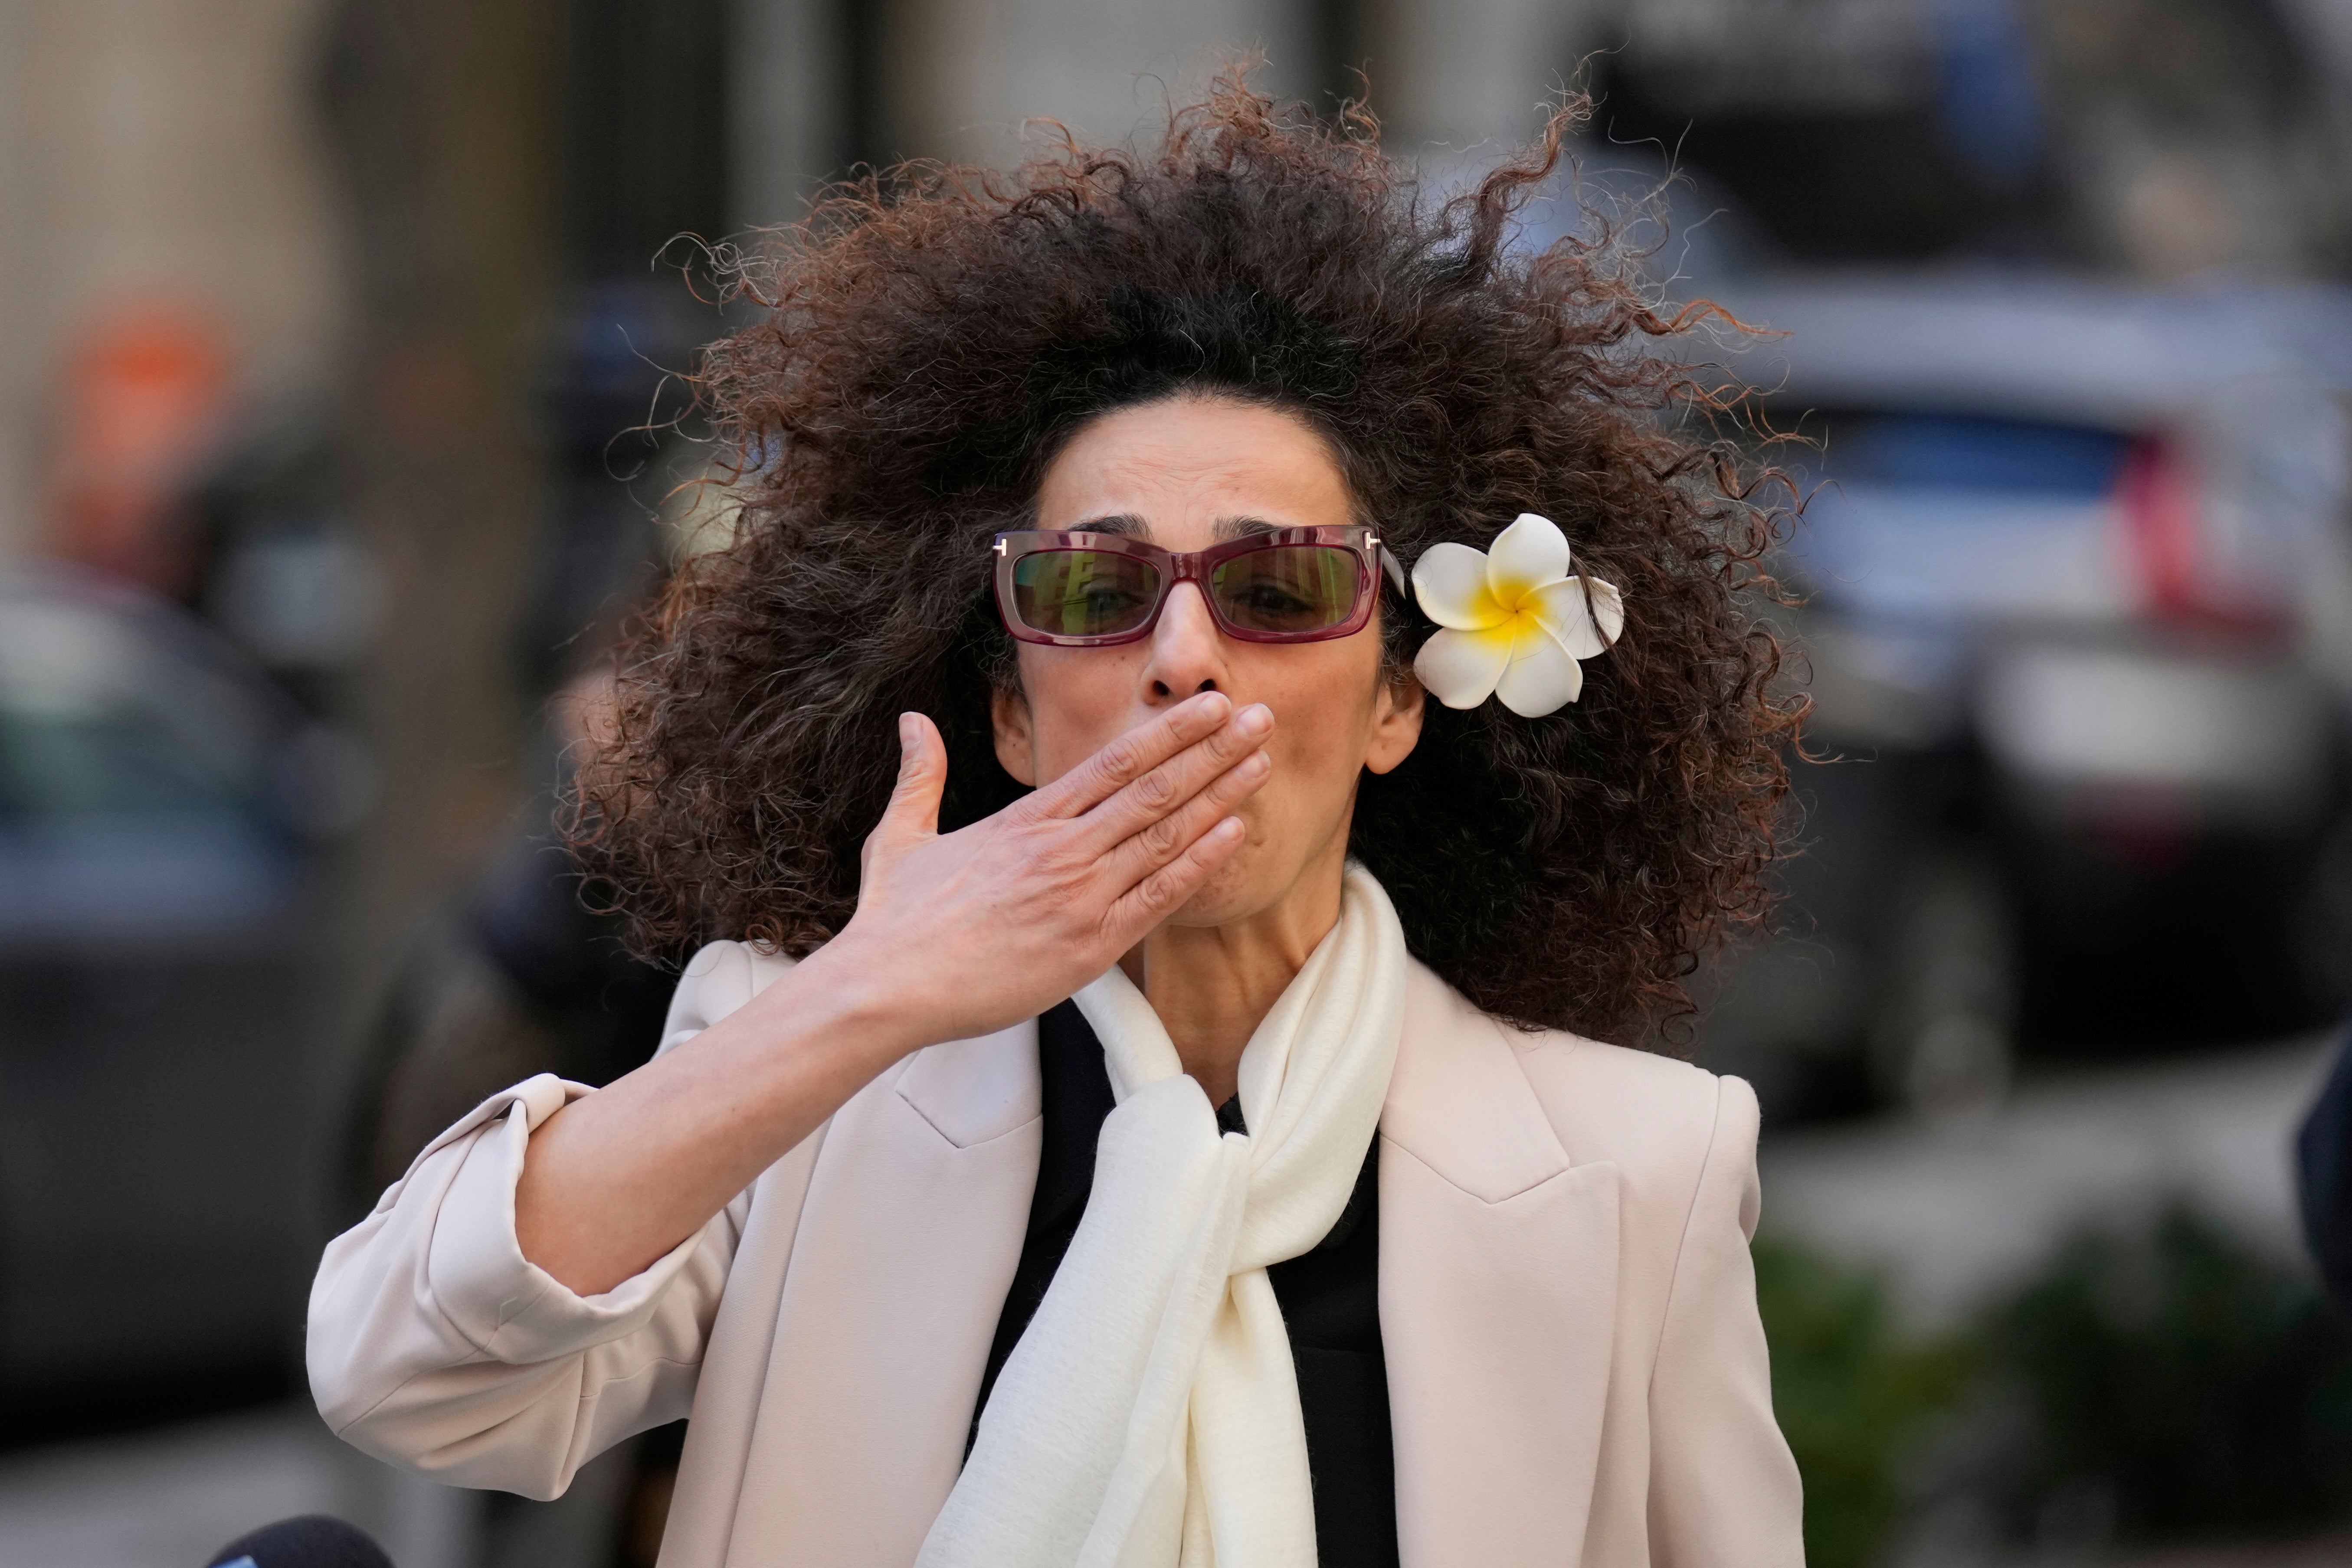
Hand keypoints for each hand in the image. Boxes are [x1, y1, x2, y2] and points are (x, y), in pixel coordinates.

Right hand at [814, 691, 1272, 1046]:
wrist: (885, 987)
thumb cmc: (893, 920)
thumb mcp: (901, 835)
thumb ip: (919, 775)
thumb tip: (911, 722)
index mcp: (1025, 821)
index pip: (1114, 763)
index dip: (1169, 731)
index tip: (1209, 705)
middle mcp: (1061, 850)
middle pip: (1154, 788)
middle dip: (1212, 751)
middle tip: (1259, 719)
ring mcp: (1079, 897)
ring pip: (1165, 835)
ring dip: (1220, 796)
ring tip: (1261, 764)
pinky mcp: (1088, 947)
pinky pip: (1158, 899)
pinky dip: (1200, 863)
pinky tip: (1235, 833)